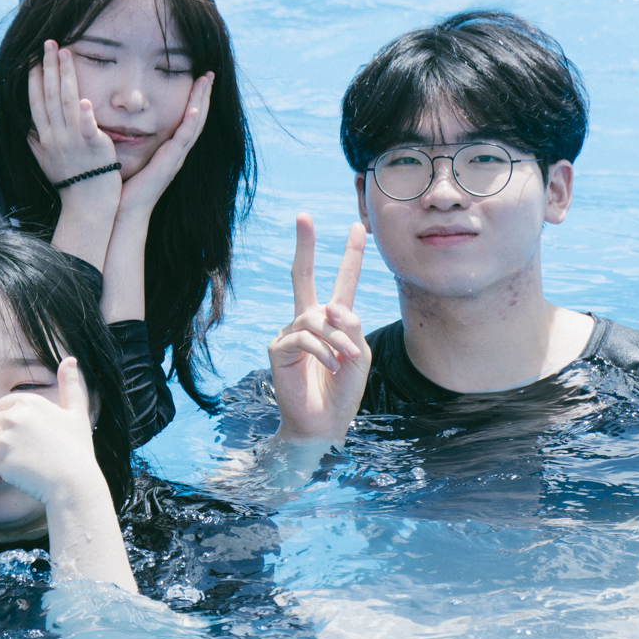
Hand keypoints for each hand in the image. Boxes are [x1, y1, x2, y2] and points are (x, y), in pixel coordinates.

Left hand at [0, 357, 105, 504]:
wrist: (75, 482)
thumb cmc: (78, 450)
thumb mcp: (77, 413)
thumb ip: (70, 385)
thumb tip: (71, 359)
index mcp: (29, 402)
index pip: (2, 407)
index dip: (14, 424)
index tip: (32, 438)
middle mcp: (13, 415)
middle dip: (4, 438)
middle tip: (28, 453)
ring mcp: (4, 436)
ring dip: (0, 454)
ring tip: (25, 463)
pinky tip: (19, 472)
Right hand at [27, 40, 122, 188]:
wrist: (87, 203)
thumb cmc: (70, 182)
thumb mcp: (45, 160)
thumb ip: (35, 141)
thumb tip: (25, 127)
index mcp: (45, 136)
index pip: (37, 101)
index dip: (35, 78)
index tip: (35, 58)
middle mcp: (56, 136)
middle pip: (50, 95)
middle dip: (48, 67)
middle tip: (49, 43)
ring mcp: (74, 141)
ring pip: (67, 102)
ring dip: (65, 77)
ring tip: (65, 53)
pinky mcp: (94, 148)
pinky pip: (87, 130)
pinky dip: (84, 116)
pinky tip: (83, 100)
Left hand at [116, 72, 212, 218]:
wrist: (126, 210)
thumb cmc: (125, 186)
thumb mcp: (131, 155)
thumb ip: (130, 139)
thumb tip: (120, 121)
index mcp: (169, 149)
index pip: (187, 119)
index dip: (194, 99)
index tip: (197, 78)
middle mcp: (177, 152)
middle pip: (196, 118)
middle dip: (203, 94)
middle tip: (209, 73)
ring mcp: (175, 157)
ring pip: (194, 124)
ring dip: (201, 102)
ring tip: (206, 82)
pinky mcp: (169, 163)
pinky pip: (183, 139)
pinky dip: (190, 123)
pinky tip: (194, 108)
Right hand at [268, 214, 369, 444]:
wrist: (324, 423)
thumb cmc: (343, 390)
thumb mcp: (359, 355)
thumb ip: (352, 327)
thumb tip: (332, 307)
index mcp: (333, 319)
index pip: (341, 281)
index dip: (350, 255)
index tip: (357, 226)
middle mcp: (308, 320)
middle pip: (303, 275)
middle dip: (304, 245)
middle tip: (302, 215)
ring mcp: (290, 332)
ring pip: (316, 317)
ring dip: (337, 338)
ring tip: (347, 359)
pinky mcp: (279, 348)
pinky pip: (304, 337)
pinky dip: (323, 350)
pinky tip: (331, 366)